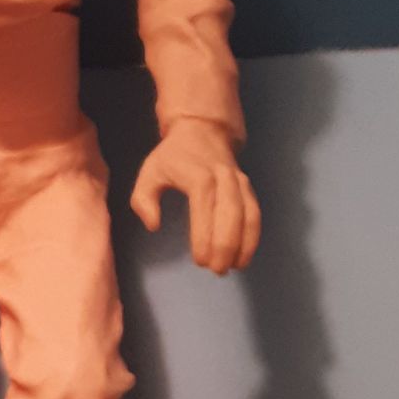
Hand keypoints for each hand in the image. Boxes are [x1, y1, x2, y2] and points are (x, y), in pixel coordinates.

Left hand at [129, 118, 260, 273]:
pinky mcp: (248, 188)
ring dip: (244, 244)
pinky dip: (253, 237)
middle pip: (232, 214)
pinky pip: (255, 213)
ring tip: (233, 267)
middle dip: (227, 246)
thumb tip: (153, 225)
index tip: (200, 260)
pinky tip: (243, 256)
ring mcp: (239, 182)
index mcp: (199, 176)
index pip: (205, 209)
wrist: (203, 129)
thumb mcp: (150, 171)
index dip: (205, 237)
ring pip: (249, 215)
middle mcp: (224, 178)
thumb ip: (144, 199)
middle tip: (217, 270)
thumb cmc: (173, 156)